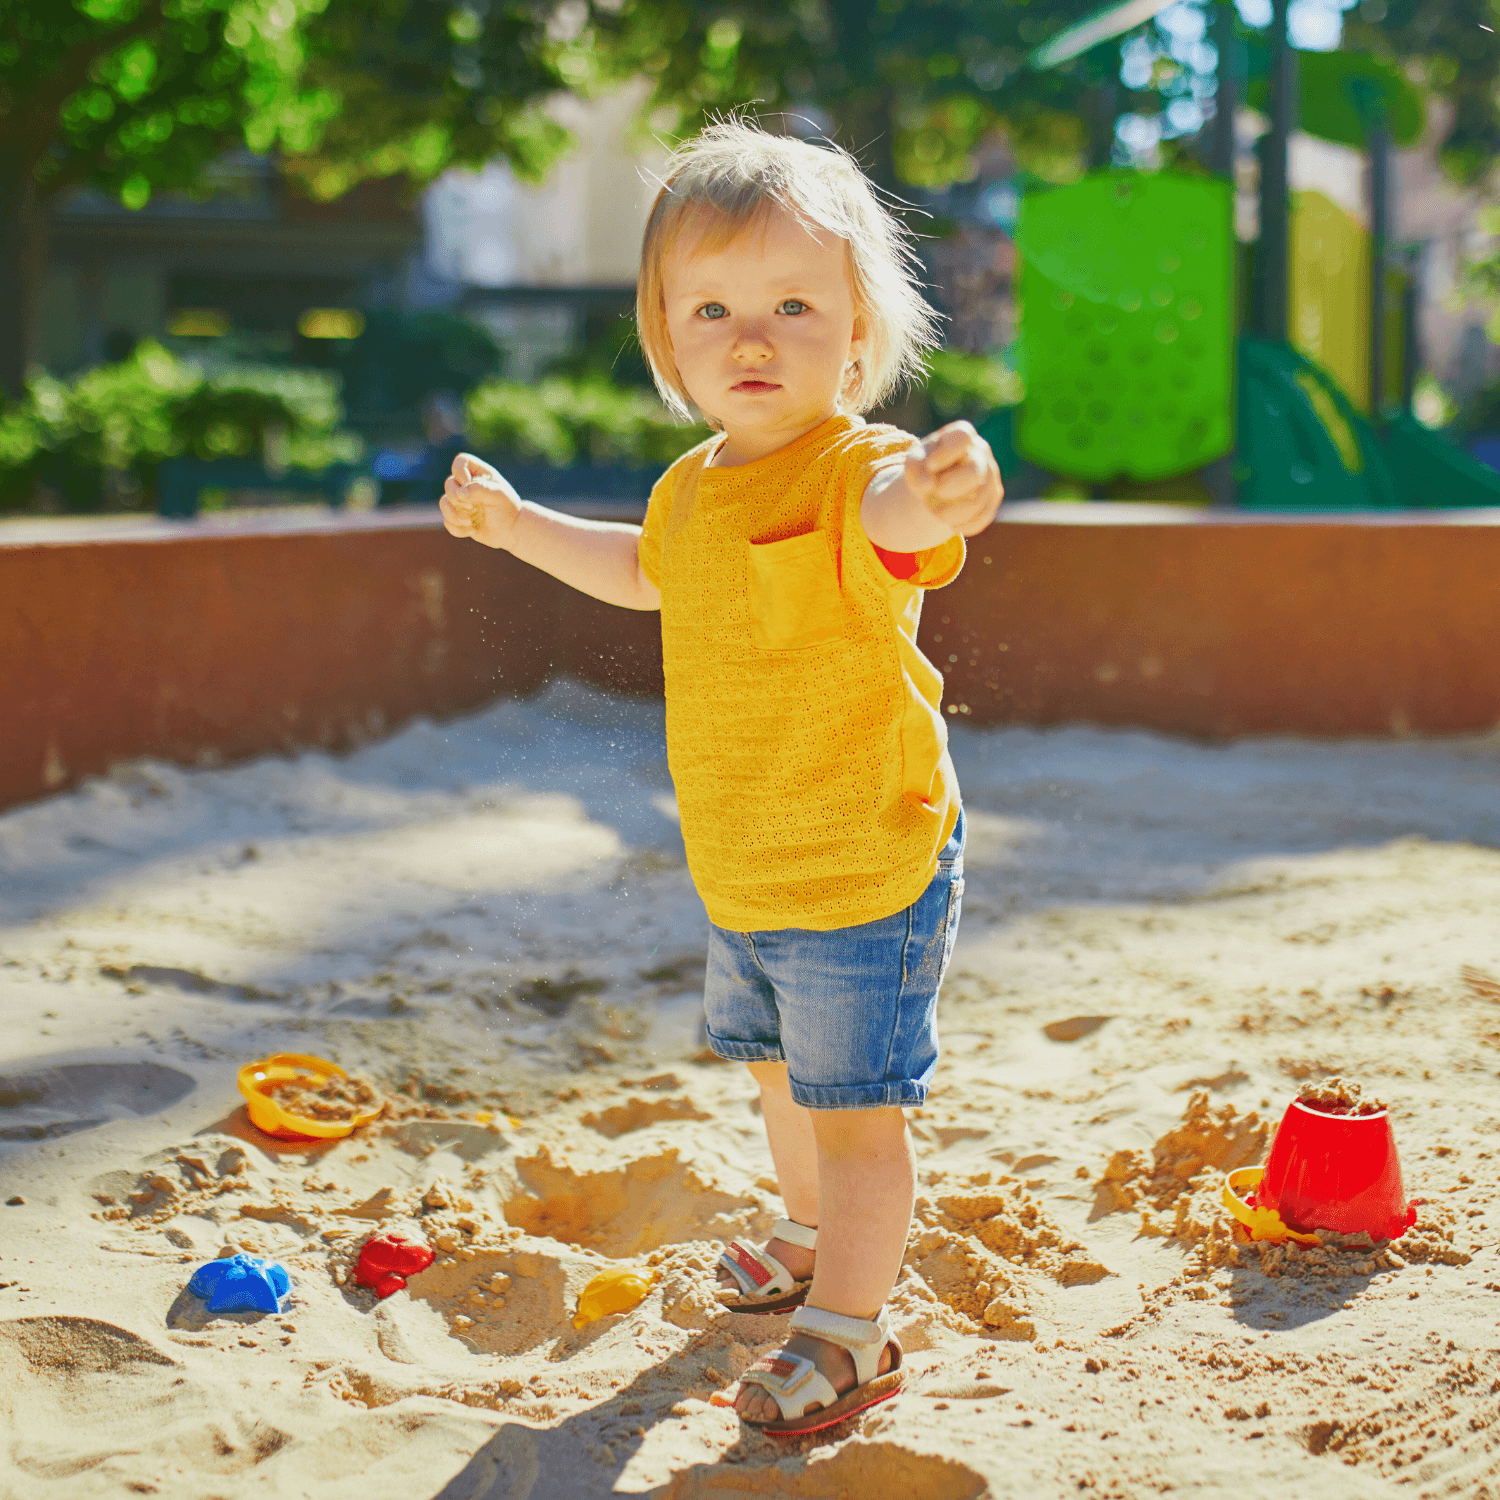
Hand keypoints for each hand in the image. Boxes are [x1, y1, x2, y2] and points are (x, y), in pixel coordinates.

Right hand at [439, 453, 523, 549]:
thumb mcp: (499, 494)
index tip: (469, 484)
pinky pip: (447, 522)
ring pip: (444, 503)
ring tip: (471, 521)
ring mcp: (461, 502)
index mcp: (478, 473)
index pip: (460, 462)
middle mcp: (467, 486)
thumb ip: (480, 489)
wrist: (511, 530)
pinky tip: (471, 530)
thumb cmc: (508, 508)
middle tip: (473, 507)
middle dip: (457, 498)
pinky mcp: (459, 518)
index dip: (460, 472)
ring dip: (455, 515)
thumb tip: (460, 493)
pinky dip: (457, 528)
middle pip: (449, 484)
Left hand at [902, 421, 1002, 536]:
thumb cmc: (925, 468)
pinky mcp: (994, 496)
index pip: (962, 438)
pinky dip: (964, 524)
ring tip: (934, 512)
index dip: (946, 453)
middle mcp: (981, 451)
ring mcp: (991, 474)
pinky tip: (952, 524)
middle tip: (934, 494)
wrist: (936, 485)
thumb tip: (929, 485)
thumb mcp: (913, 464)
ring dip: (951, 512)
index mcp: (961, 436)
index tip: (930, 465)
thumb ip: (915, 469)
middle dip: (950, 489)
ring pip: (978, 500)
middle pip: (974, 472)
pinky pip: (984, 516)